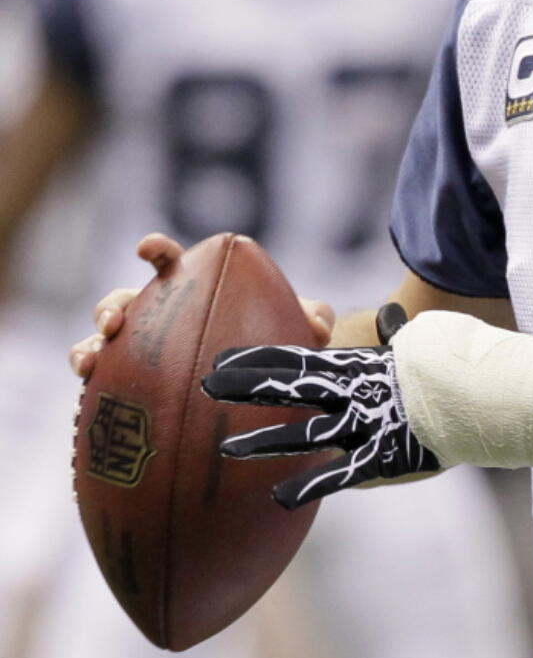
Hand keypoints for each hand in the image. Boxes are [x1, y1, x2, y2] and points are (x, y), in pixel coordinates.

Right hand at [69, 234, 335, 379]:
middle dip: (109, 308)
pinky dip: (94, 396)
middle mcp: (157, 316)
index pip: (170, 263)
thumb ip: (313, 317)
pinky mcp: (132, 390)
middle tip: (112, 323)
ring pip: (100, 345)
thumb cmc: (276, 339)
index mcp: (192, 289)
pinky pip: (106, 392)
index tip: (147, 247)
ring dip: (87, 348)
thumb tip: (319, 325)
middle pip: (122, 303)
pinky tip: (94, 411)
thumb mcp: (300, 328)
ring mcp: (139, 353)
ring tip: (89, 363)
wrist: (268, 383)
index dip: (156, 251)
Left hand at [202, 325, 439, 509]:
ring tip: (226, 450)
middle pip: (289, 388)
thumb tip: (391, 324)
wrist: (482, 389)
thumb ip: (394, 338)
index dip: (257, 358)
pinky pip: (338, 475)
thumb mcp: (416, 343)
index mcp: (357, 363)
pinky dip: (308, 488)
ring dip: (264, 442)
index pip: (296, 358)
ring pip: (304, 434)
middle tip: (205, 388)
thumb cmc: (451, 361)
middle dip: (247, 389)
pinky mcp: (381, 456)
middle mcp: (352, 392)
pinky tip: (278, 500)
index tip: (219, 360)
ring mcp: (364, 425)